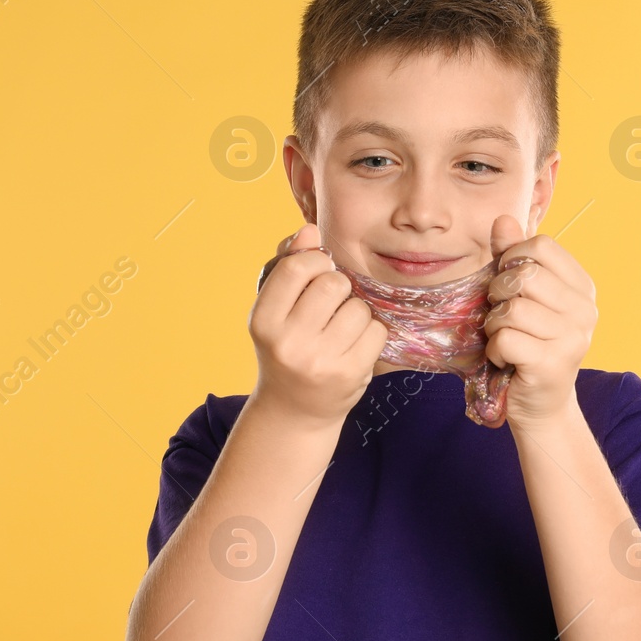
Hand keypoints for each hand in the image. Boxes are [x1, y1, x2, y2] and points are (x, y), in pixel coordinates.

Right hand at [248, 224, 388, 426]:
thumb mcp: (274, 309)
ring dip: (356, 312)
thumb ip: (288, 264)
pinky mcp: (350, 375)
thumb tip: (309, 230)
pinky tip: (353, 346)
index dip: (315, 259)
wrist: (293, 410)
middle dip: (338, 286)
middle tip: (330, 304)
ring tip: (340, 330)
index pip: (297, 268)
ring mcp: (320, 361)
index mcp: (263, 321)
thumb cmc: (285, 347)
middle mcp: (288, 343)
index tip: (318, 268)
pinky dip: (370, 333)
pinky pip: (376, 330)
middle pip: (334, 283)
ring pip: (359, 307)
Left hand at [482, 214, 596, 426]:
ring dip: (495, 325)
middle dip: (499, 294)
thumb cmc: (529, 345)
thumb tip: (503, 220)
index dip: (512, 260)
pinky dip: (494, 349)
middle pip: (525, 275)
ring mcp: (573, 337)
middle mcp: (585, 309)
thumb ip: (512, 258)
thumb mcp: (522, 297)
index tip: (510, 286)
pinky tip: (505, 358)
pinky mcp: (553, 363)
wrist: (541, 405)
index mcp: (582, 286)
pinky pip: (507, 338)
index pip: (541, 246)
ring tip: (505, 338)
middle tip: (503, 315)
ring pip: (513, 308)